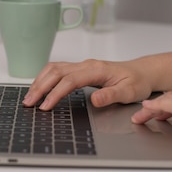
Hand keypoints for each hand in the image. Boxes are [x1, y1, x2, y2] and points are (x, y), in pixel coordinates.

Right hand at [23, 52, 171, 110]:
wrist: (142, 73)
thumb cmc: (137, 82)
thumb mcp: (129, 92)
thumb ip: (111, 95)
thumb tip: (95, 99)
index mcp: (96, 70)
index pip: (70, 80)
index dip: (56, 93)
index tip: (46, 106)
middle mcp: (86, 65)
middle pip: (56, 71)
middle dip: (40, 87)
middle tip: (29, 103)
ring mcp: (82, 66)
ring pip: (54, 68)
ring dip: (39, 81)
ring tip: (29, 97)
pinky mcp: (79, 69)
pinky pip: (57, 70)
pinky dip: (44, 78)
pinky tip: (39, 88)